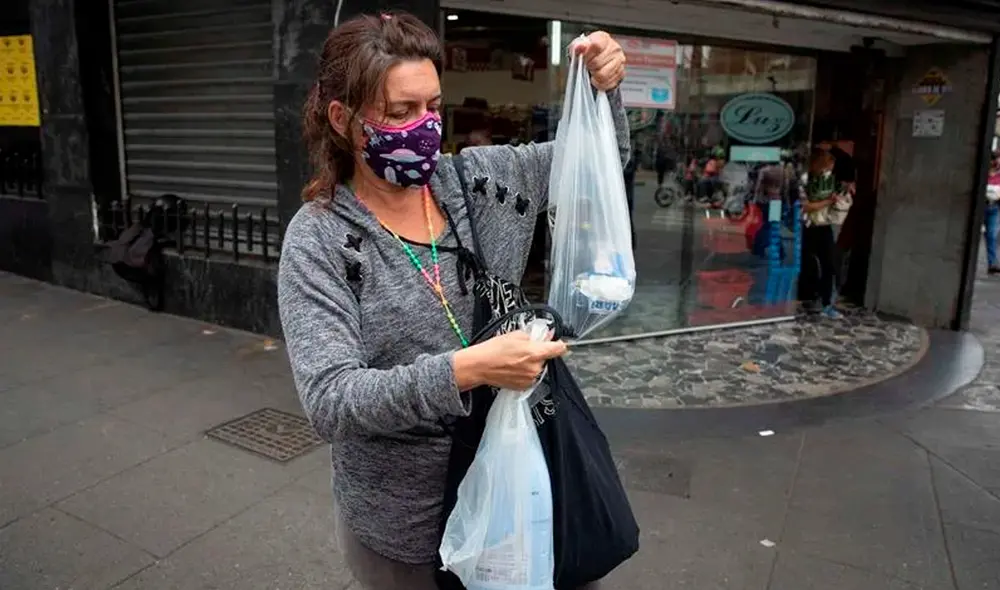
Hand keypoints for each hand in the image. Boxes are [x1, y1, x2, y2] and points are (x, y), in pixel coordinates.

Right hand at [453, 330, 567, 390]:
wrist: (480, 366)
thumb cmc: (493, 350)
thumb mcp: (515, 335)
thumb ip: (534, 335)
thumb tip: (545, 336)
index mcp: (535, 353)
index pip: (559, 349)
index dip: (559, 344)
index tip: (559, 343)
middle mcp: (535, 368)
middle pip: (546, 358)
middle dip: (539, 352)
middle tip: (525, 349)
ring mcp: (530, 379)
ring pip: (538, 368)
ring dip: (532, 363)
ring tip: (516, 359)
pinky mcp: (524, 386)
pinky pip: (531, 376)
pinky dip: (525, 372)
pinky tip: (514, 367)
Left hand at [572, 31, 625, 90]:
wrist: (592, 63)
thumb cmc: (585, 54)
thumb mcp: (576, 47)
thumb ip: (577, 46)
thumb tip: (580, 46)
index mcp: (603, 38)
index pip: (596, 45)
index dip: (587, 55)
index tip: (583, 58)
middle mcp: (614, 48)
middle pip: (597, 63)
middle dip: (589, 66)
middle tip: (587, 65)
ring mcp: (619, 61)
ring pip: (602, 75)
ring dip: (594, 76)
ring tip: (592, 71)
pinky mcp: (621, 74)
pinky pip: (607, 83)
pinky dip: (599, 83)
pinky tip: (597, 77)